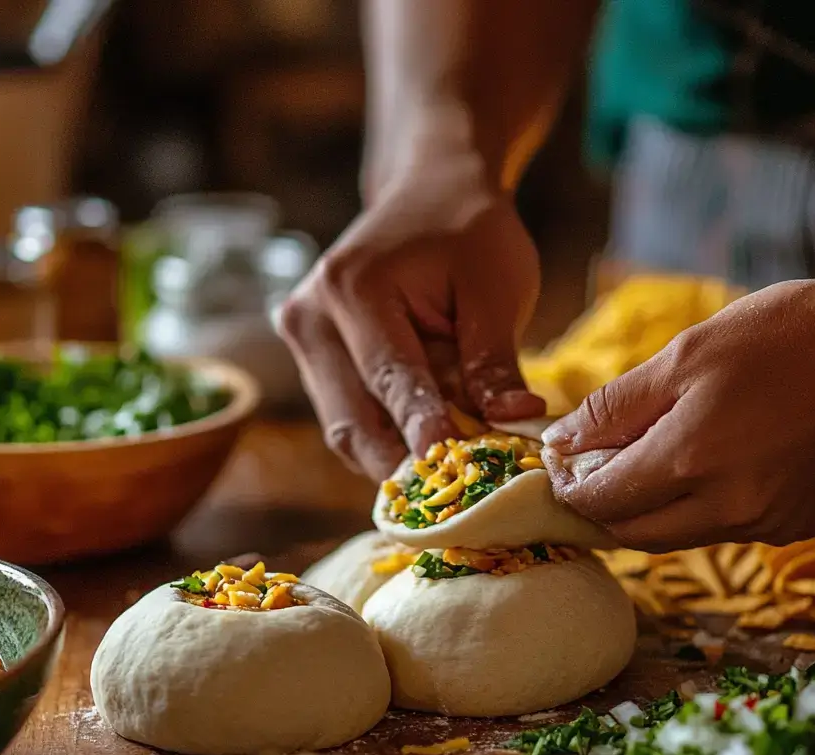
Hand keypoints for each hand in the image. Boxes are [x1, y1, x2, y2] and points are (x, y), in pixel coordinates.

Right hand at [277, 155, 544, 479]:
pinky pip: (348, 418)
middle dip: (402, 465)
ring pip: (345, 429)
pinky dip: (386, 441)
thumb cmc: (469, 233)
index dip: (422, 433)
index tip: (449, 476)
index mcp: (352, 288)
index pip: (390, 380)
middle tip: (450, 500)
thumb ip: (494, 359)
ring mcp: (302, 340)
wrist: (429, 193)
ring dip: (392, 459)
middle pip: (352, 421)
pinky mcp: (313, 360)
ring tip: (443, 481)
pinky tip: (424, 452)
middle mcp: (310, 318)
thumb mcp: (497, 288)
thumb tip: (512, 423)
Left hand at [542, 264, 814, 551]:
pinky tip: (728, 458)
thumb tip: (560, 442)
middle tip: (599, 468)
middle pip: (637, 534)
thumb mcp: (689, 353)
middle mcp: (732, 511)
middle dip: (607, 507)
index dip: (570, 488)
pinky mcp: (812, 524)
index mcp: (692, 463)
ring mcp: (777, 525)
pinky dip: (714, 504)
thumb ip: (615, 406)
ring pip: (687, 535)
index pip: (602, 502)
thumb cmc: (794, 334)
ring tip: (662, 453)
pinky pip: (740, 528)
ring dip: (659, 507)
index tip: (562, 465)